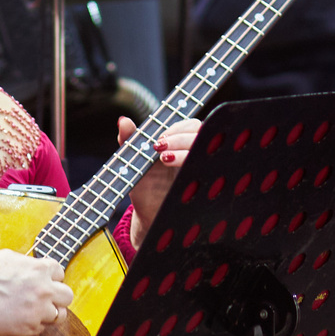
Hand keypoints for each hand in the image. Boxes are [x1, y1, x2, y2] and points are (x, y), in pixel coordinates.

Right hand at [0, 250, 71, 335]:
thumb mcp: (8, 257)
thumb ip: (28, 264)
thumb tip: (35, 268)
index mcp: (39, 269)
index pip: (60, 273)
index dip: (51, 278)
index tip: (43, 282)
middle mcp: (43, 289)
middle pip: (67, 296)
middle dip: (58, 297)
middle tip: (45, 299)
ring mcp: (38, 310)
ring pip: (60, 316)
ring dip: (49, 314)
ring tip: (34, 312)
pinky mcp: (29, 328)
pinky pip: (41, 329)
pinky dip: (32, 325)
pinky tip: (18, 319)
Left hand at [121, 116, 199, 243]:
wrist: (150, 215)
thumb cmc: (144, 186)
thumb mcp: (135, 163)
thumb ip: (130, 140)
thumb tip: (123, 120)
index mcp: (182, 143)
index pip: (192, 126)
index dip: (178, 129)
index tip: (160, 139)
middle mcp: (195, 154)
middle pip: (201, 134)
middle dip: (180, 138)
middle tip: (160, 147)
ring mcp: (201, 168)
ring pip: (208, 150)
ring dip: (185, 150)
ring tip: (164, 159)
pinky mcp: (204, 185)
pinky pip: (211, 172)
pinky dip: (195, 167)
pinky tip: (177, 169)